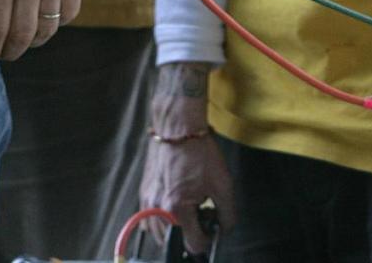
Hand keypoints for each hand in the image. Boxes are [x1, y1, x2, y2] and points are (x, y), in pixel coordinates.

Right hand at [141, 61, 230, 255]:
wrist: (177, 127)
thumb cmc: (198, 151)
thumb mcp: (223, 185)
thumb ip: (227, 214)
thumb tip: (224, 228)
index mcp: (176, 208)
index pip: (193, 243)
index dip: (208, 239)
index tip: (213, 228)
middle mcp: (157, 207)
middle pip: (173, 242)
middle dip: (190, 234)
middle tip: (202, 218)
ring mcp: (147, 198)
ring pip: (157, 232)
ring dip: (173, 230)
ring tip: (189, 213)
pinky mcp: (144, 190)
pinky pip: (149, 217)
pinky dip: (161, 218)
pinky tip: (176, 204)